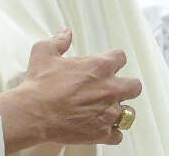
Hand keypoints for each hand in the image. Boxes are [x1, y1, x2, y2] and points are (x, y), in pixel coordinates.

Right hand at [0, 29, 140, 152]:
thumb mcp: (44, 53)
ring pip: (129, 113)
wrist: (34, 112)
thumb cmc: (40, 84)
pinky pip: (117, 135)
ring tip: (105, 110)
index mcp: (99, 67)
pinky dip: (110, 132)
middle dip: (126, 86)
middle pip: (134, 86)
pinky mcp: (103, 132)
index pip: (121, 57)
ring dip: (119, 111)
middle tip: (112, 88)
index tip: (107, 63)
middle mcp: (110, 89)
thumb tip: (65, 33)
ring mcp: (108, 113)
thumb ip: (59, 41)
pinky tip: (99, 127)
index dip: (114, 59)